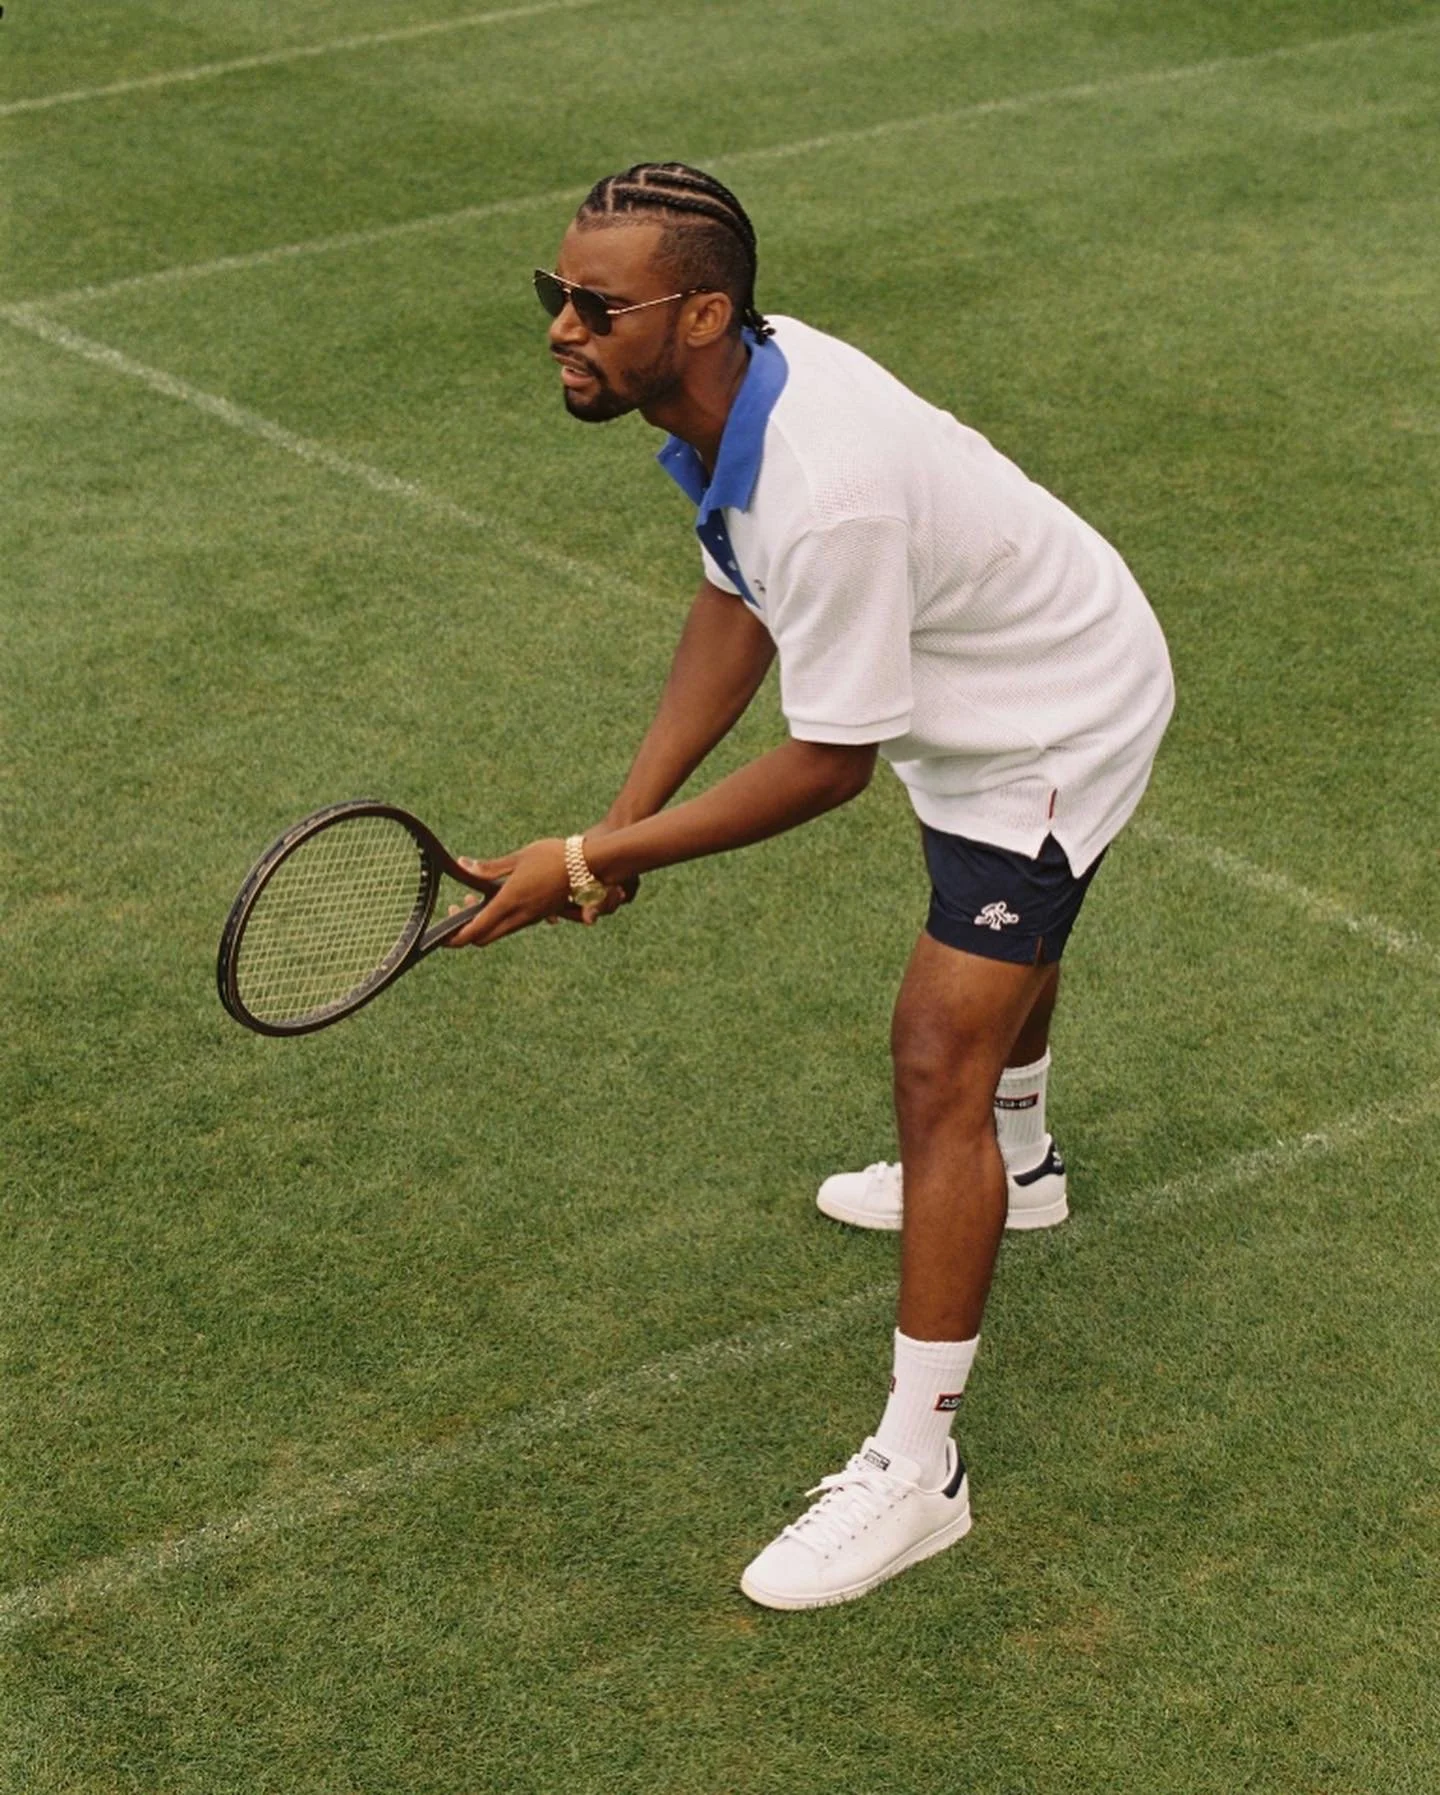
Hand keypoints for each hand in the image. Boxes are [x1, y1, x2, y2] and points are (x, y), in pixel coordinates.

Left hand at [441, 839, 635, 946]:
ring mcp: (531, 918)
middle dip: (466, 930)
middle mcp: (519, 916)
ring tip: (472, 900)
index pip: (475, 930)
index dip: (455, 938)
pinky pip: (513, 924)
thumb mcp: (518, 858)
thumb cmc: (554, 856)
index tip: (441, 936)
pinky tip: (496, 900)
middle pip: (484, 937)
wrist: (589, 865)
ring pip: (498, 931)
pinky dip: (499, 918)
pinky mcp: (540, 915)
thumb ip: (490, 868)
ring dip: (483, 922)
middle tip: (457, 909)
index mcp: (510, 902)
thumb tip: (464, 865)